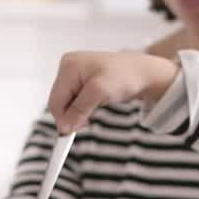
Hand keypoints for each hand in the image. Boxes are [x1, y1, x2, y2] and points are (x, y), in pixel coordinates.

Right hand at [47, 51, 179, 133]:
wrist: (144, 73)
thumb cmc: (125, 76)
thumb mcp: (100, 93)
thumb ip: (79, 109)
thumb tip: (64, 126)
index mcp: (68, 65)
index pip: (55, 100)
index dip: (63, 118)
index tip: (71, 133)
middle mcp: (68, 67)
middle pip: (59, 102)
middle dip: (72, 114)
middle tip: (90, 119)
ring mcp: (74, 73)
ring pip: (67, 103)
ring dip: (79, 112)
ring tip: (97, 106)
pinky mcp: (81, 81)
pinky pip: (75, 100)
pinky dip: (84, 107)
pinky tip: (96, 103)